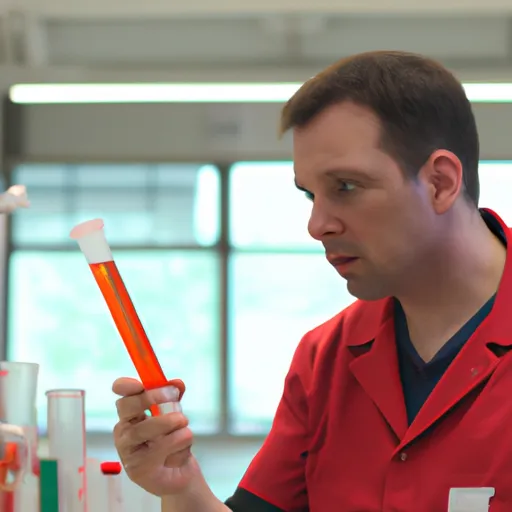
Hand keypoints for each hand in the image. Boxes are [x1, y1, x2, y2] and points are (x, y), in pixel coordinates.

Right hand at [112, 377, 199, 496]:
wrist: (179, 474)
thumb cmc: (172, 441)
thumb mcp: (175, 415)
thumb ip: (175, 398)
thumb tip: (177, 382)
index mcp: (130, 416)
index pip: (122, 397)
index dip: (125, 386)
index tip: (138, 383)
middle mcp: (123, 432)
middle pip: (129, 407)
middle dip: (153, 398)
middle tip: (174, 398)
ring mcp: (128, 452)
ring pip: (149, 427)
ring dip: (174, 424)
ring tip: (184, 427)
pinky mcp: (138, 470)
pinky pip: (164, 446)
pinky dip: (180, 444)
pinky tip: (180, 452)